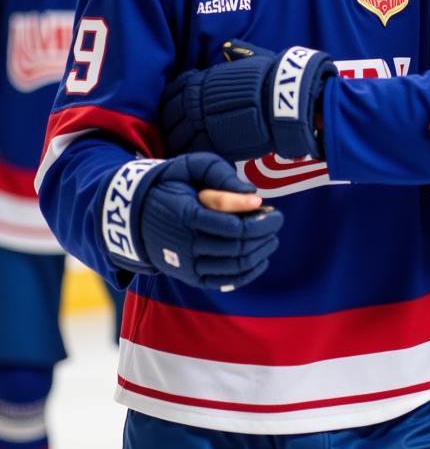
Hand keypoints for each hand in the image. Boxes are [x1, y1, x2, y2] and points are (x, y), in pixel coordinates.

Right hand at [128, 153, 283, 289]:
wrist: (135, 213)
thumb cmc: (173, 182)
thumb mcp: (193, 166)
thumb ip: (222, 177)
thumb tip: (254, 197)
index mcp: (186, 215)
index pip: (233, 227)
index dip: (260, 221)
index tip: (272, 210)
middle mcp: (184, 245)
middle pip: (237, 248)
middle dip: (263, 235)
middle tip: (276, 220)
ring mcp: (186, 265)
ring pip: (233, 266)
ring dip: (259, 253)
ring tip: (271, 238)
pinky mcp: (189, 277)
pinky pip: (223, 282)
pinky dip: (247, 274)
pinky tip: (261, 259)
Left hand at [160, 41, 335, 161]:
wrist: (284, 101)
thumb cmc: (272, 79)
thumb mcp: (253, 59)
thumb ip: (237, 54)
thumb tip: (228, 46)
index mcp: (205, 80)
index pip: (176, 90)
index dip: (173, 99)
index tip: (175, 105)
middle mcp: (198, 101)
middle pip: (171, 113)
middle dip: (171, 121)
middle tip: (174, 127)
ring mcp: (203, 123)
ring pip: (177, 133)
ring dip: (177, 138)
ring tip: (181, 143)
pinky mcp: (214, 144)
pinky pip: (191, 149)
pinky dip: (189, 151)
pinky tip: (192, 152)